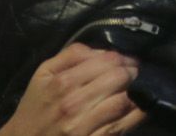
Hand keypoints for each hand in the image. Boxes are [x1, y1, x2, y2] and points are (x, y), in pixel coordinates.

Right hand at [0, 43, 145, 135]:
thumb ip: (71, 55)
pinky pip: (122, 125)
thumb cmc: (35, 107)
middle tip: (136, 73)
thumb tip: (101, 50)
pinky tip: (140, 107)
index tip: (129, 60)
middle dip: (133, 72)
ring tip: (138, 88)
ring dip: (137, 91)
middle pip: (119, 78)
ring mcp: (83, 124)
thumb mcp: (43, 74)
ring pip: (124, 100)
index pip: (107, 60)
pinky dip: (136, 114)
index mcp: (63, 81)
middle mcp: (74, 102)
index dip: (124, 58)